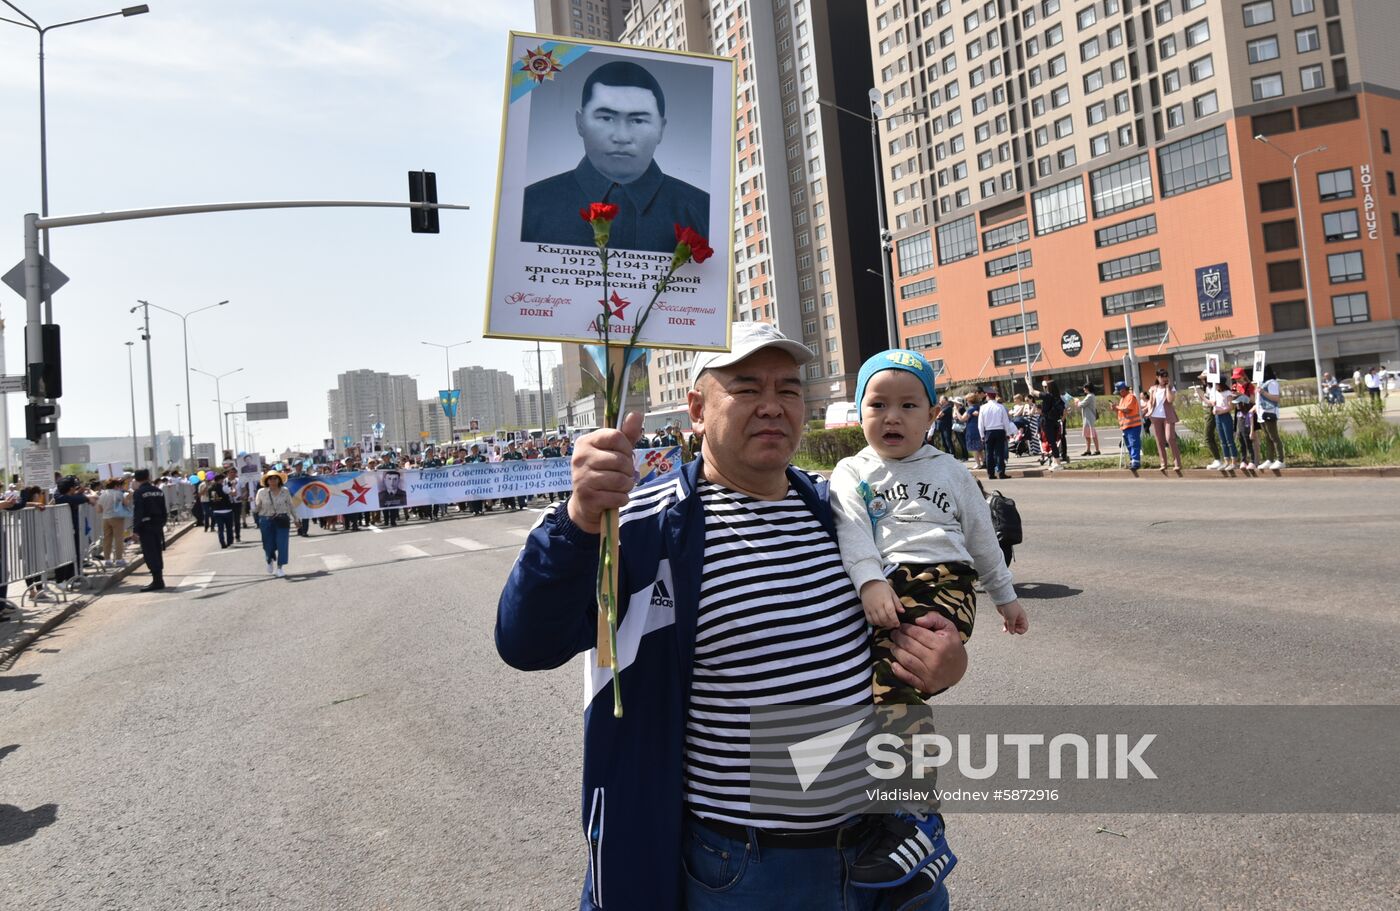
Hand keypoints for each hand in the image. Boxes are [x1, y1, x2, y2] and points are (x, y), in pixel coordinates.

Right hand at [566, 412, 643, 533]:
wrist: (585, 504)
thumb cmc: (602, 472)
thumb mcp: (613, 452)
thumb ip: (626, 435)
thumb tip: (637, 414)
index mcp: (586, 442)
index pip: (615, 436)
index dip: (627, 447)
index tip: (625, 455)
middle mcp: (580, 457)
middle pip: (620, 460)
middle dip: (629, 470)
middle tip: (625, 474)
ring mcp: (582, 478)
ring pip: (620, 480)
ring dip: (627, 486)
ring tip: (621, 486)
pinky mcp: (587, 497)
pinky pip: (617, 497)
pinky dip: (622, 499)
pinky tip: (615, 497)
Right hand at [860, 580, 903, 628]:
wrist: (868, 583)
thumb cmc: (882, 588)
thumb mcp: (892, 592)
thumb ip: (897, 603)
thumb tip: (902, 611)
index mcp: (886, 599)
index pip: (890, 612)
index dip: (894, 620)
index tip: (898, 624)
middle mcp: (878, 605)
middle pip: (884, 618)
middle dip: (890, 624)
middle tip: (893, 625)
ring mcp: (871, 608)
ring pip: (877, 621)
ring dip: (883, 625)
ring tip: (887, 624)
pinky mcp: (865, 610)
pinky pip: (869, 620)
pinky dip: (874, 623)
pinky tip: (879, 622)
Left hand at [888, 613, 966, 693]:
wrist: (959, 670)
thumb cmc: (951, 646)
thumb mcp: (949, 628)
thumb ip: (934, 618)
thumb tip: (917, 620)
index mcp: (942, 645)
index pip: (918, 633)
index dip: (906, 628)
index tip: (901, 626)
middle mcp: (936, 660)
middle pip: (910, 646)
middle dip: (899, 638)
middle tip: (894, 634)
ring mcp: (931, 675)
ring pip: (907, 660)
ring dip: (896, 651)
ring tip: (893, 645)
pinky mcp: (926, 686)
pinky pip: (908, 678)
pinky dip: (898, 671)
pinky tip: (894, 663)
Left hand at [996, 598, 1028, 633]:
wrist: (1003, 600)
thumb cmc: (1009, 607)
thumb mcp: (1011, 618)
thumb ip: (1011, 626)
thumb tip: (1012, 633)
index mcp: (1022, 618)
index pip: (1025, 628)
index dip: (1021, 631)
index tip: (1015, 630)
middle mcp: (1018, 618)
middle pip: (1018, 628)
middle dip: (1014, 629)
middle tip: (1009, 627)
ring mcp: (1013, 618)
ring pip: (1012, 626)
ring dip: (1009, 628)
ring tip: (1005, 625)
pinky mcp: (1007, 617)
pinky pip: (1008, 624)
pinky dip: (1006, 627)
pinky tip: (1004, 630)